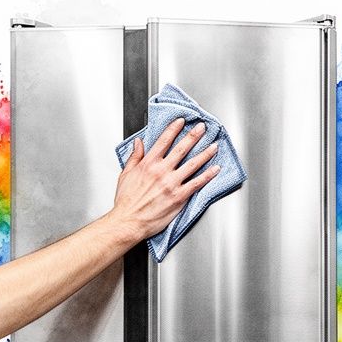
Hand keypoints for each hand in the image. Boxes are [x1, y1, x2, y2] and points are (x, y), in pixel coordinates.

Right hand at [108, 117, 220, 241]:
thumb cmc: (126, 201)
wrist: (128, 221)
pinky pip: (197, 183)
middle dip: (194, 136)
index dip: (174, 129)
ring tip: (214, 146)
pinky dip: (208, 175)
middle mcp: (161, 171)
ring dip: (205, 153)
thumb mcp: (125, 174)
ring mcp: (171, 183)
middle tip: (203, 128)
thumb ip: (134, 157)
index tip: (182, 121)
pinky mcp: (179, 197)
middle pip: (181, 149)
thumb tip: (138, 143)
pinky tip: (216, 169)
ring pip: (193, 164)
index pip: (164, 141)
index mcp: (148, 164)